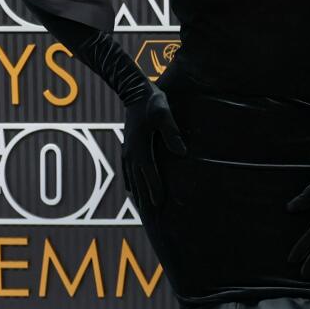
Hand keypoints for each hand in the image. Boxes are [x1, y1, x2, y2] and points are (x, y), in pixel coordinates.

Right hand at [119, 87, 186, 205]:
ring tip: (142, 209)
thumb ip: (172, 133)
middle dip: (145, 198)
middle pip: (138, 181)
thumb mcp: (165, 115)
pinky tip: (131, 190)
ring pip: (131, 178)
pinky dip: (130, 182)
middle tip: (152, 216)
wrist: (135, 91)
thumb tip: (182, 153)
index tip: (159, 205)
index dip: (154, 190)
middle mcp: (132, 152)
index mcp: (141, 147)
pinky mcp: (128, 146)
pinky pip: (127, 170)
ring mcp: (128, 150)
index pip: (149, 174)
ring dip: (137, 194)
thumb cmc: (153, 102)